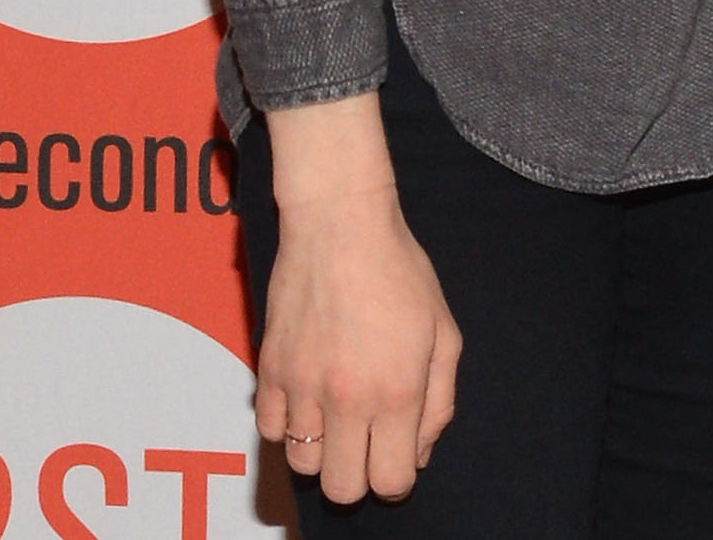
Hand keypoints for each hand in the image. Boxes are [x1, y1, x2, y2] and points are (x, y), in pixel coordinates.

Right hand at [258, 97, 460, 505]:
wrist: (340, 222)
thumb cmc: (399, 270)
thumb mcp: (444, 331)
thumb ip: (439, 401)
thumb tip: (418, 454)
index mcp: (397, 391)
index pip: (390, 483)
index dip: (397, 478)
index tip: (396, 455)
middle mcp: (346, 398)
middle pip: (341, 489)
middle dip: (358, 475)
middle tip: (367, 441)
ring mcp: (301, 387)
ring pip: (302, 465)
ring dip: (322, 451)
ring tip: (336, 415)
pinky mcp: (268, 370)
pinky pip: (269, 431)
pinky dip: (288, 424)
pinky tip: (308, 395)